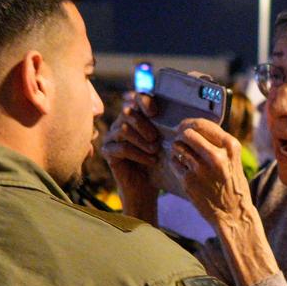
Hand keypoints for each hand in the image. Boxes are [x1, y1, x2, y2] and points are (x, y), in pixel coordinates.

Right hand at [100, 92, 161, 218]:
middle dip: (143, 124)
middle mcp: (120, 122)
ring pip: (123, 129)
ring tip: (155, 151)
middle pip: (127, 112)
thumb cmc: (157, 162)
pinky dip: (138, 154)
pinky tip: (150, 161)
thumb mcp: (164, 141)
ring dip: (142, 141)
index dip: (144, 101)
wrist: (146, 188)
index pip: (135, 97)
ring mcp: (111, 136)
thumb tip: (178, 112)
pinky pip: (121, 148)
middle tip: (156, 138)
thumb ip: (165, 125)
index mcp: (135, 115)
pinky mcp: (107, 151)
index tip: (155, 112)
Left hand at [171, 119, 252, 226]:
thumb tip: (193, 127)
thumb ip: (218, 143)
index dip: (189, 123)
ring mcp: (201, 169)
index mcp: (230, 147)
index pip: (202, 124)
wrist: (233, 214)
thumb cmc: (232, 185)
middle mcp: (216, 155)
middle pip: (187, 133)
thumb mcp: (233, 159)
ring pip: (178, 147)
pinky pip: (174, 162)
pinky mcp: (189, 181)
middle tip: (181, 140)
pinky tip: (184, 169)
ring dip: (177, 150)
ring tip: (183, 156)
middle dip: (182, 135)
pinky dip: (176, 163)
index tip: (184, 126)